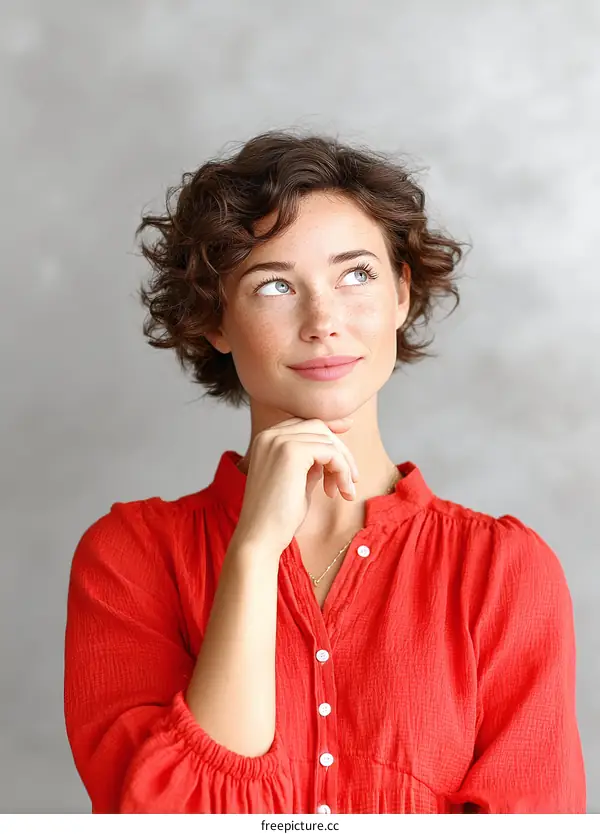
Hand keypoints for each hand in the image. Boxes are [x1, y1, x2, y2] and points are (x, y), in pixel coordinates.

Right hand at [232, 416, 358, 558]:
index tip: (348, 429)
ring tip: (344, 491)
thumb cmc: (277, 516)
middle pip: (319, 428)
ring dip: (343, 465)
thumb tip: (331, 451)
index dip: (330, 428)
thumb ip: (310, 463)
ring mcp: (279, 441)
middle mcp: (270, 435)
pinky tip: (340, 491)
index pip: (305, 424)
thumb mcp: (296, 481)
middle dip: (340, 452)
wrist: (260, 537)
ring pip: (327, 440)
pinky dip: (341, 470)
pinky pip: (330, 452)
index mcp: (265, 440)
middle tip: (350, 481)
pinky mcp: (292, 452)